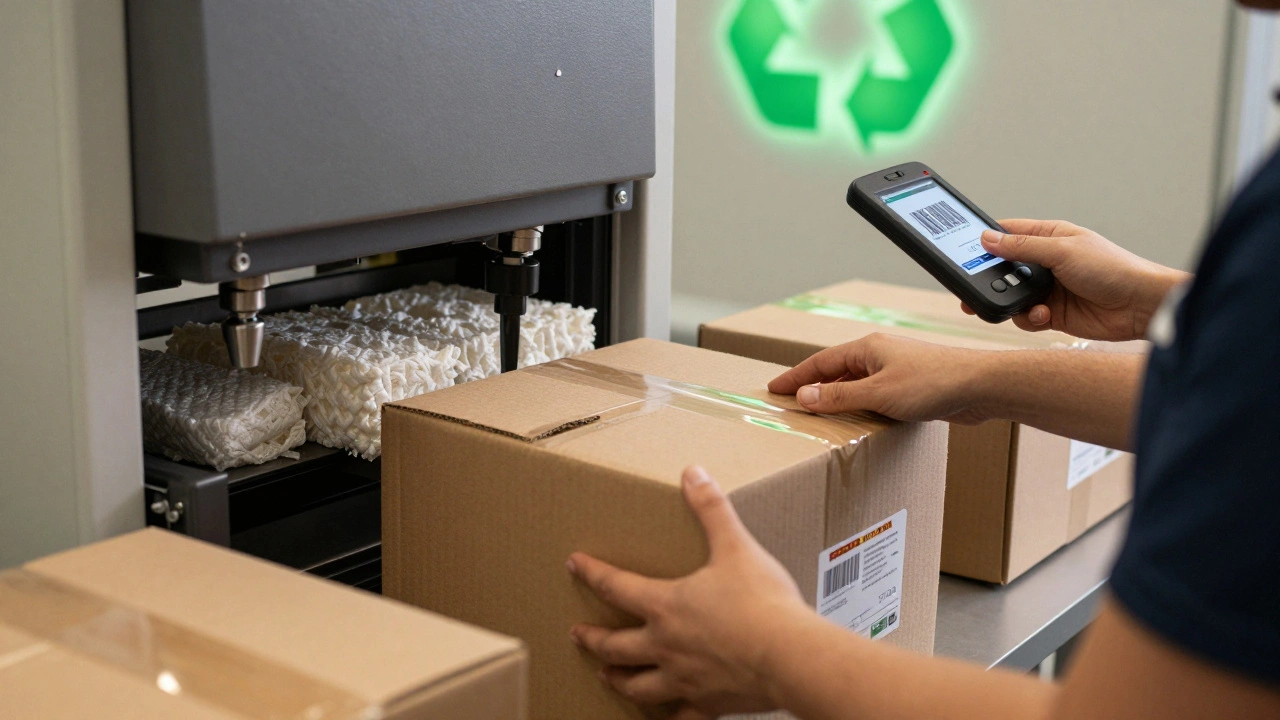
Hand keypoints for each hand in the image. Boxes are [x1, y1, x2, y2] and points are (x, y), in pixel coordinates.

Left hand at [568, 466, 808, 716]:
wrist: (790, 657)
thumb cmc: (763, 603)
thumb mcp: (735, 546)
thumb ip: (711, 508)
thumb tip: (692, 473)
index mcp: (667, 606)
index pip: (616, 586)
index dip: (591, 573)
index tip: (574, 564)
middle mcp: (666, 646)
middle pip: (616, 646)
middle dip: (593, 640)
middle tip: (577, 635)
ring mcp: (684, 680)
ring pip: (638, 687)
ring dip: (619, 680)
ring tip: (608, 677)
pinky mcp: (708, 705)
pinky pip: (679, 718)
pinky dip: (669, 717)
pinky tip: (666, 717)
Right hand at [767, 333, 994, 422]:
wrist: (980, 386)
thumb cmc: (932, 382)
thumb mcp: (878, 392)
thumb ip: (839, 397)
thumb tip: (804, 396)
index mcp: (867, 348)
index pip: (820, 362)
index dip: (796, 376)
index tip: (775, 388)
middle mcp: (880, 355)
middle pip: (836, 371)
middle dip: (813, 386)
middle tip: (790, 402)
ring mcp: (896, 370)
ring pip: (857, 384)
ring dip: (837, 398)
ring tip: (817, 414)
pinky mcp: (912, 387)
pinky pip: (875, 395)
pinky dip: (859, 406)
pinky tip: (857, 420)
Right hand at [971, 219, 1189, 340]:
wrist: (1140, 306)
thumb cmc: (1113, 269)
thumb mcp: (1062, 251)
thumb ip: (1021, 247)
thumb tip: (987, 239)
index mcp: (1049, 238)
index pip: (1008, 234)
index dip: (986, 242)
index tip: (965, 252)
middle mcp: (1046, 263)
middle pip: (1004, 269)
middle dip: (990, 280)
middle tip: (972, 290)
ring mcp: (1048, 289)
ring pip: (1011, 295)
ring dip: (1012, 302)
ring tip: (1025, 304)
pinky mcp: (1052, 314)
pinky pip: (1025, 317)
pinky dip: (1029, 318)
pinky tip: (1044, 315)